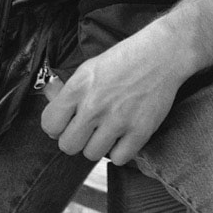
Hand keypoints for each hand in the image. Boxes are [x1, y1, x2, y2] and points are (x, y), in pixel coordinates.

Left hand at [40, 20, 184, 165]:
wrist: (163, 53)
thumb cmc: (125, 58)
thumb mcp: (90, 66)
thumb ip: (69, 88)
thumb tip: (49, 97)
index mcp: (79, 87)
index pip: (49, 124)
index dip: (57, 126)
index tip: (68, 121)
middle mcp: (95, 105)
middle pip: (68, 146)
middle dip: (77, 138)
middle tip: (89, 127)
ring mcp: (118, 120)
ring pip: (91, 154)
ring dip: (99, 144)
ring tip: (109, 128)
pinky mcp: (140, 131)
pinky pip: (119, 159)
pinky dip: (121, 150)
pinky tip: (125, 134)